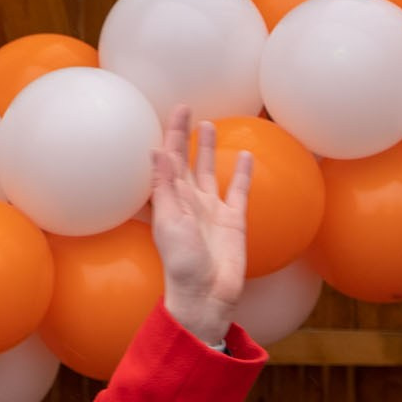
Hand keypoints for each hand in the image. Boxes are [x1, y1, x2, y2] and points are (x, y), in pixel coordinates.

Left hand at [149, 105, 249, 345]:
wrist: (206, 293)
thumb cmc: (181, 262)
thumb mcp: (169, 221)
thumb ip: (164, 187)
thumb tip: (155, 152)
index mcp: (170, 201)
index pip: (169, 161)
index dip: (170, 136)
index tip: (173, 112)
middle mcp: (190, 202)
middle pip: (187, 161)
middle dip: (185, 136)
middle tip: (185, 109)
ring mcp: (213, 210)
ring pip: (211, 171)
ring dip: (209, 150)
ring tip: (208, 126)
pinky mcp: (234, 220)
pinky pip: (239, 191)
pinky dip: (243, 174)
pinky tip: (247, 156)